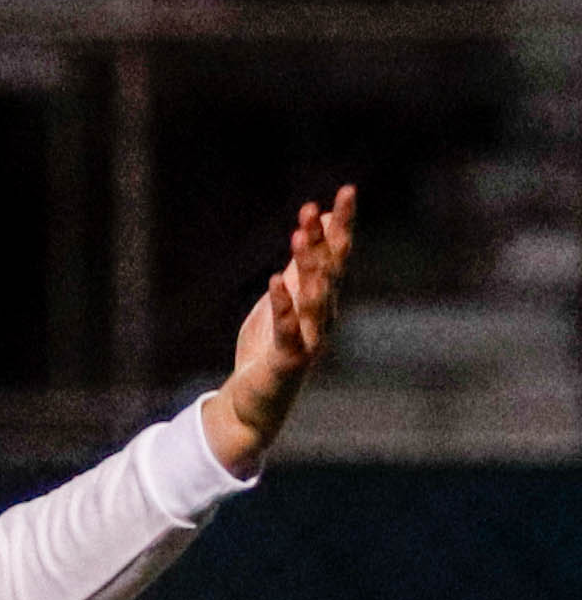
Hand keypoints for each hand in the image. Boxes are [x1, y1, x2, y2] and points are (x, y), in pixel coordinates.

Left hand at [203, 186, 356, 473]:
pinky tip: (275, 281)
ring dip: (307, 265)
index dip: (342, 226)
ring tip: (298, 234)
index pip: (338, 257)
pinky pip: (287, 330)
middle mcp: (323, 319)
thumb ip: (303, 263)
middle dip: (322, 240)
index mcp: (324, 302)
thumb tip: (320, 220)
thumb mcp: (286, 297)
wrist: (251, 406)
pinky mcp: (288, 362)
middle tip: (312, 209)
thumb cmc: (269, 350)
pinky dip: (283, 306)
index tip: (346, 192)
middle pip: (328, 273)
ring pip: (313, 298)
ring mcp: (308, 341)